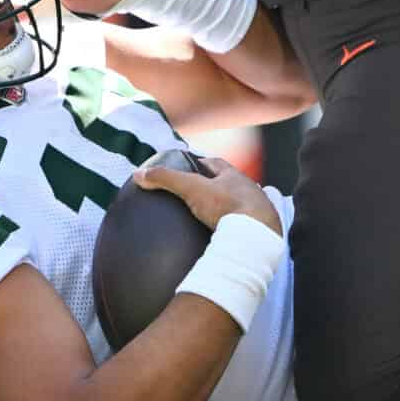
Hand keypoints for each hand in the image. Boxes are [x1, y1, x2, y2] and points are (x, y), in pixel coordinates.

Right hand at [134, 155, 282, 235]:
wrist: (258, 235)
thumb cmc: (228, 206)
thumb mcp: (192, 189)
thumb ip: (166, 180)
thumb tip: (139, 175)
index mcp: (234, 176)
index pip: (215, 164)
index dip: (202, 163)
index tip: (191, 166)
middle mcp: (249, 191)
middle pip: (230, 184)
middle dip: (217, 186)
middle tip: (201, 193)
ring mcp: (258, 211)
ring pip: (241, 205)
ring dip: (229, 207)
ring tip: (213, 217)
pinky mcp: (260, 232)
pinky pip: (247, 227)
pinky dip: (237, 229)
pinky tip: (228, 237)